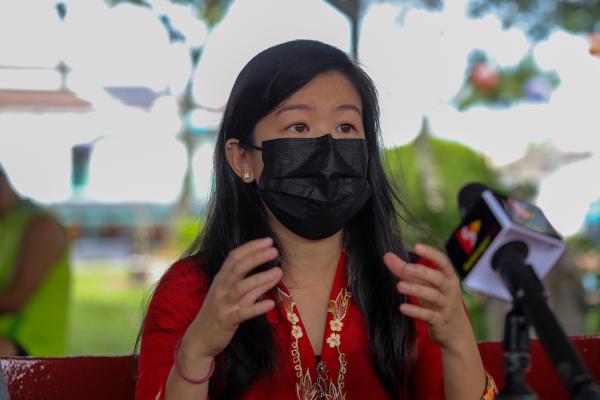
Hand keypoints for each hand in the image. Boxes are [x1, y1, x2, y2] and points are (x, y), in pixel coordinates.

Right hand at [181, 237, 281, 359]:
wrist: (199, 339)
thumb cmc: (218, 312)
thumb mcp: (229, 294)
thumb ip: (246, 283)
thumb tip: (269, 272)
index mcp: (221, 279)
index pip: (234, 256)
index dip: (251, 247)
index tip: (268, 241)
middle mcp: (220, 288)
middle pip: (238, 268)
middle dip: (256, 257)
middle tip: (274, 250)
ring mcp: (223, 304)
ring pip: (241, 288)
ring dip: (260, 279)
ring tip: (279, 272)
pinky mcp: (227, 320)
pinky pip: (243, 313)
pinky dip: (257, 308)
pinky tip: (271, 303)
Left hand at [383, 244, 469, 350]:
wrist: (457, 333)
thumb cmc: (439, 302)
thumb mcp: (426, 285)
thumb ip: (406, 271)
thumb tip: (387, 256)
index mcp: (449, 278)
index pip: (443, 262)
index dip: (431, 254)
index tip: (417, 246)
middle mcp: (449, 291)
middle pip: (439, 279)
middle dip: (423, 272)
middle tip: (406, 268)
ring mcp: (446, 307)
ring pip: (433, 296)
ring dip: (417, 290)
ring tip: (399, 286)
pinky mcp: (440, 322)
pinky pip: (428, 316)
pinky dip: (416, 311)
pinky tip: (402, 308)